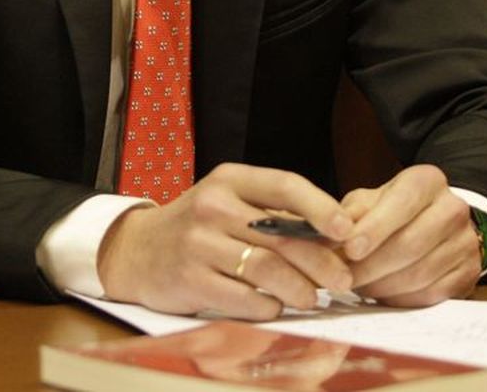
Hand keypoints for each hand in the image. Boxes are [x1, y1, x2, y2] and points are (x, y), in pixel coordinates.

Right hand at [97, 163, 355, 318]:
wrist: (139, 250)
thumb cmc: (199, 226)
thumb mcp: (230, 202)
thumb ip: (274, 212)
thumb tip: (334, 236)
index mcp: (229, 179)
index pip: (285, 185)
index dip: (321, 208)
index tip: (347, 230)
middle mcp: (213, 207)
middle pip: (282, 236)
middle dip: (321, 262)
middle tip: (342, 279)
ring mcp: (199, 244)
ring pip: (267, 270)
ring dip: (299, 289)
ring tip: (312, 298)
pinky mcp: (190, 280)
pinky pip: (244, 299)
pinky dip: (268, 307)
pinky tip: (275, 307)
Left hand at [340, 163, 481, 305]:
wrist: (435, 224)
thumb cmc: (393, 212)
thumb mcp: (370, 201)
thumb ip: (350, 215)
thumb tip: (327, 237)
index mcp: (427, 181)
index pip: (402, 202)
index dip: (375, 228)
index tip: (350, 249)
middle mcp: (453, 208)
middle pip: (411, 244)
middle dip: (371, 266)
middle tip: (343, 278)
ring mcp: (465, 242)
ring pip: (419, 274)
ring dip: (382, 286)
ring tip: (358, 286)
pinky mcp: (468, 273)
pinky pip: (430, 294)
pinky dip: (400, 299)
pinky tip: (382, 293)